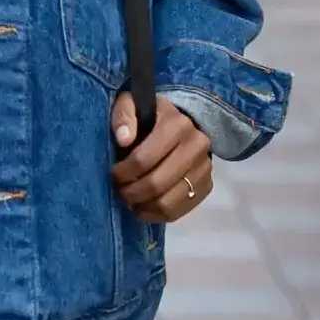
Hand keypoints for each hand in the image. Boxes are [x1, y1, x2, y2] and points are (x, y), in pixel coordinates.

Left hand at [110, 95, 212, 223]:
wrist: (183, 123)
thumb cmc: (150, 115)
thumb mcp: (132, 104)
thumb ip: (124, 116)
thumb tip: (123, 139)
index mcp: (177, 124)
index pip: (144, 158)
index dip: (123, 172)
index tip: (113, 174)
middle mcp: (196, 145)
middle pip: (157, 183)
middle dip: (131, 192)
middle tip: (120, 191)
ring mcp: (205, 167)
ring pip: (168, 202)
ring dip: (143, 206)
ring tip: (131, 200)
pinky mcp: (206, 185)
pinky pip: (180, 211)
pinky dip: (157, 215)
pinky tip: (144, 208)